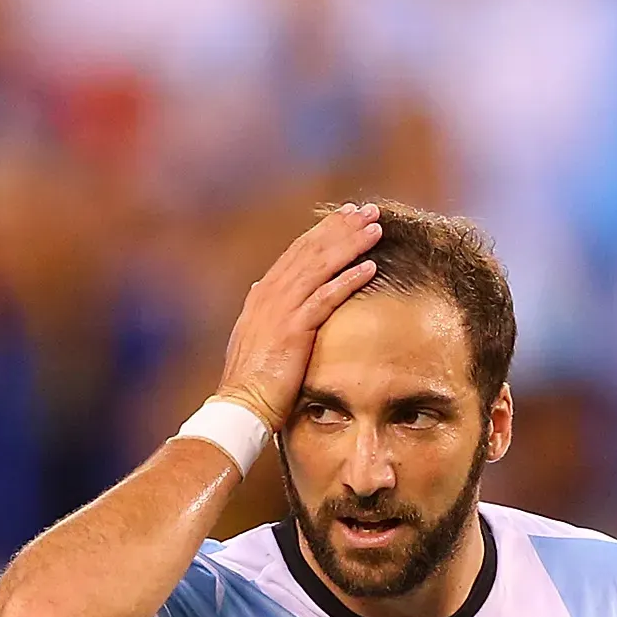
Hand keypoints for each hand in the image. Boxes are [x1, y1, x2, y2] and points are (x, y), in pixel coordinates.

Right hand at [218, 203, 381, 430]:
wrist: (240, 405)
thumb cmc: (252, 378)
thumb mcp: (257, 336)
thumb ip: (265, 310)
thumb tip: (265, 289)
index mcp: (263, 293)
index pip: (298, 252)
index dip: (324, 231)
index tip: (348, 216)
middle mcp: (270, 293)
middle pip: (311, 250)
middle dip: (342, 228)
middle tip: (369, 210)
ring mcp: (281, 310)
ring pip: (320, 266)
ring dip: (350, 245)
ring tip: (376, 229)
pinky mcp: (294, 329)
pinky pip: (326, 298)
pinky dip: (348, 280)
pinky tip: (370, 266)